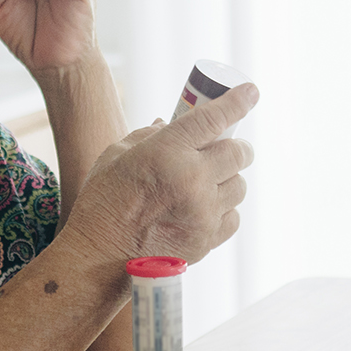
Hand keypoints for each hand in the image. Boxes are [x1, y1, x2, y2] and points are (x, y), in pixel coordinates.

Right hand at [61, 83, 258, 265]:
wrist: (98, 258)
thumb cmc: (102, 202)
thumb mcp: (116, 156)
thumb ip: (148, 136)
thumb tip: (169, 123)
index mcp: (167, 152)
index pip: (214, 119)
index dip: (238, 102)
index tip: (252, 92)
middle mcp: (191, 180)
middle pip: (239, 153)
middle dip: (237, 146)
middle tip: (225, 147)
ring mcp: (203, 213)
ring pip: (240, 186)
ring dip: (229, 179)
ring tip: (207, 183)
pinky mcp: (207, 240)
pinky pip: (233, 217)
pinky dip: (224, 210)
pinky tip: (204, 208)